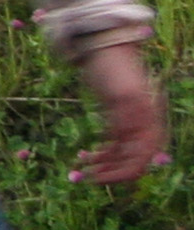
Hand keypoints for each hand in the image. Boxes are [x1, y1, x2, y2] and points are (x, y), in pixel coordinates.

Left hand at [72, 41, 171, 186]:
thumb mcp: (120, 92)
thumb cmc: (113, 68)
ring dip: (103, 167)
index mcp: (149, 124)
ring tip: (80, 171)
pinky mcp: (116, 121)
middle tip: (84, 177)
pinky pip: (112, 146)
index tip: (98, 178)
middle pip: (131, 162)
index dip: (121, 173)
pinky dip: (100, 155)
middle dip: (109, 172)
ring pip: (120, 157)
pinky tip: (83, 157)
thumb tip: (131, 140)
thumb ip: (127, 115)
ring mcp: (130, 125)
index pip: (141, 159)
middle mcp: (143, 128)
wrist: (102, 51)